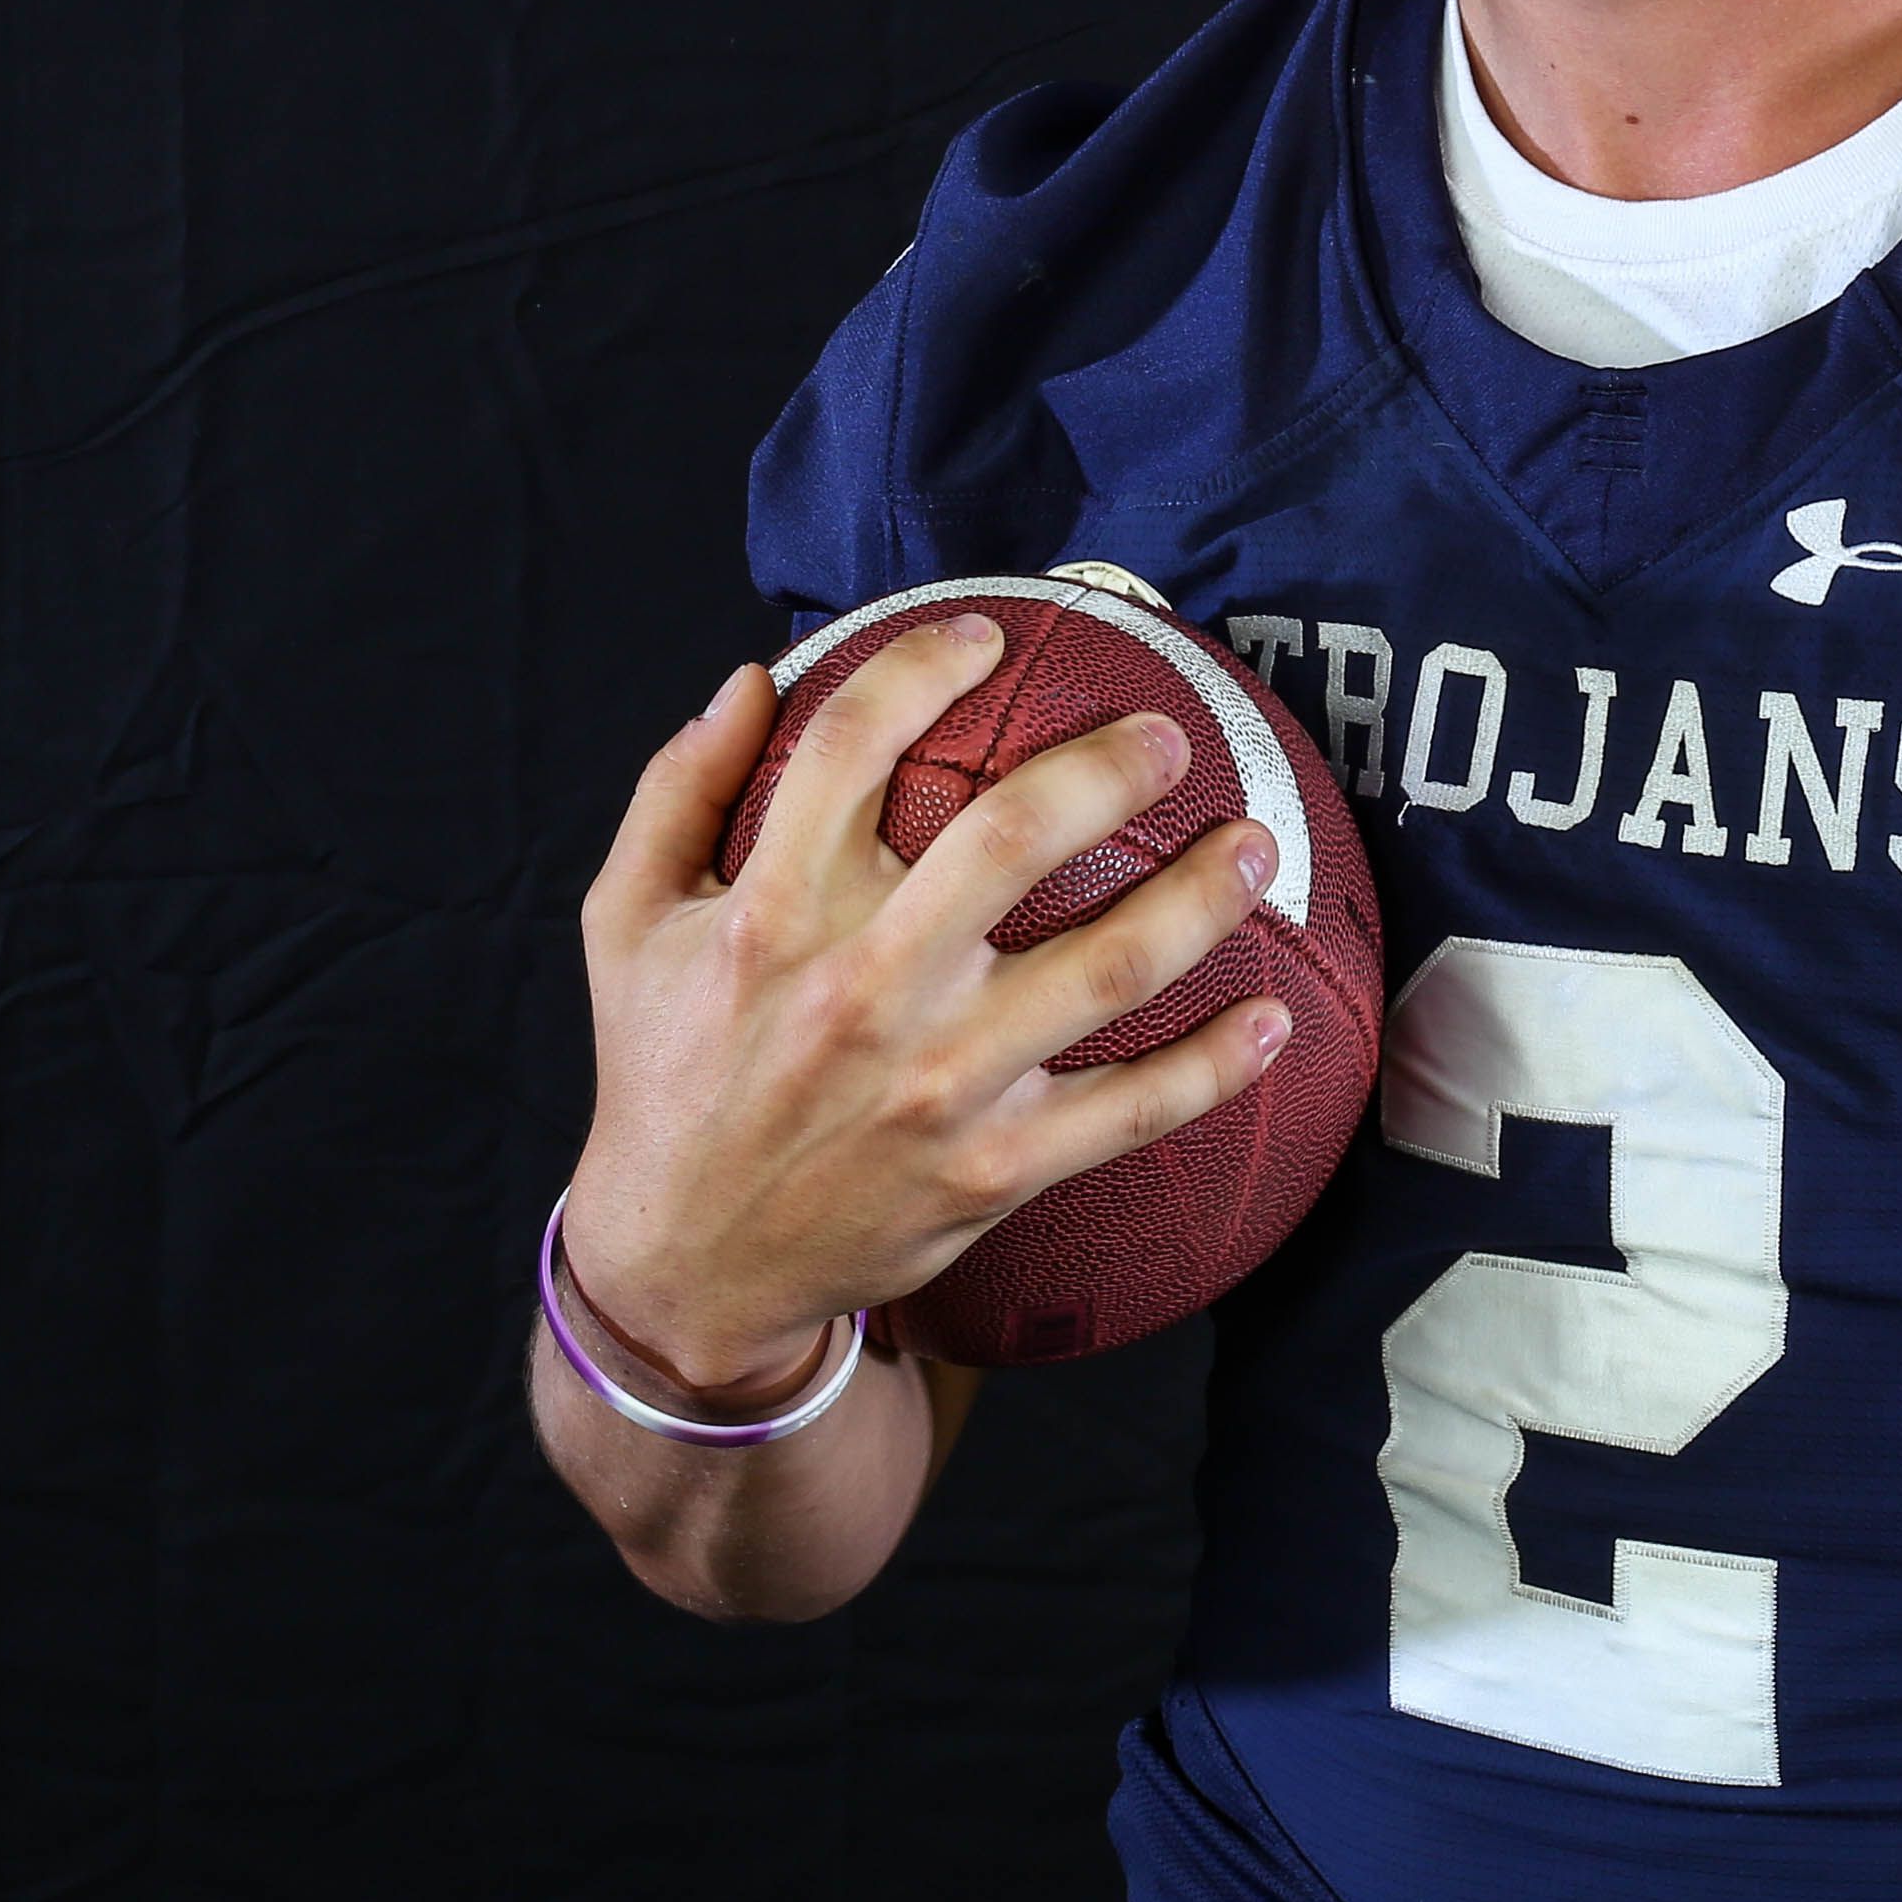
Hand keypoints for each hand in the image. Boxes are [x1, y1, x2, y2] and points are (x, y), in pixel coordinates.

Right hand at [559, 615, 1295, 1395]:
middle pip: (1011, 839)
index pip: (851, 746)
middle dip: (1109, 769)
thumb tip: (755, 677)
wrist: (689, 1266)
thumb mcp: (626, 925)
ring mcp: (938, 1084)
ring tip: (1256, 848)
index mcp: (770, 912)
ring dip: (1199, 900)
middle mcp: (862, 989)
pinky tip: (1275, 1018)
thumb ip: (678, 791)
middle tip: (1169, 737)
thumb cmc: (664, 1073)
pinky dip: (1216, 1065)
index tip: (986, 634)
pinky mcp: (992, 1169)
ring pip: (1104, 970)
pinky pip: (1133, 1111)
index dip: (924, 664)